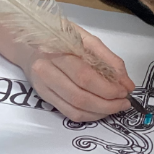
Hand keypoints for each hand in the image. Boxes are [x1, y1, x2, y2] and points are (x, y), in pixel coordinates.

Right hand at [15, 25, 134, 121]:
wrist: (27, 44)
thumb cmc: (59, 37)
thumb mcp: (84, 38)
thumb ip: (108, 59)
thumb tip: (126, 83)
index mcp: (56, 51)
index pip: (85, 76)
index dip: (108, 88)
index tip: (125, 90)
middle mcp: (46, 70)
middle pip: (80, 96)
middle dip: (108, 104)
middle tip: (124, 103)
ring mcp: (43, 86)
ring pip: (75, 109)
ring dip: (100, 112)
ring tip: (116, 107)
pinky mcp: (44, 97)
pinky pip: (68, 113)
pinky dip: (89, 116)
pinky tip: (100, 110)